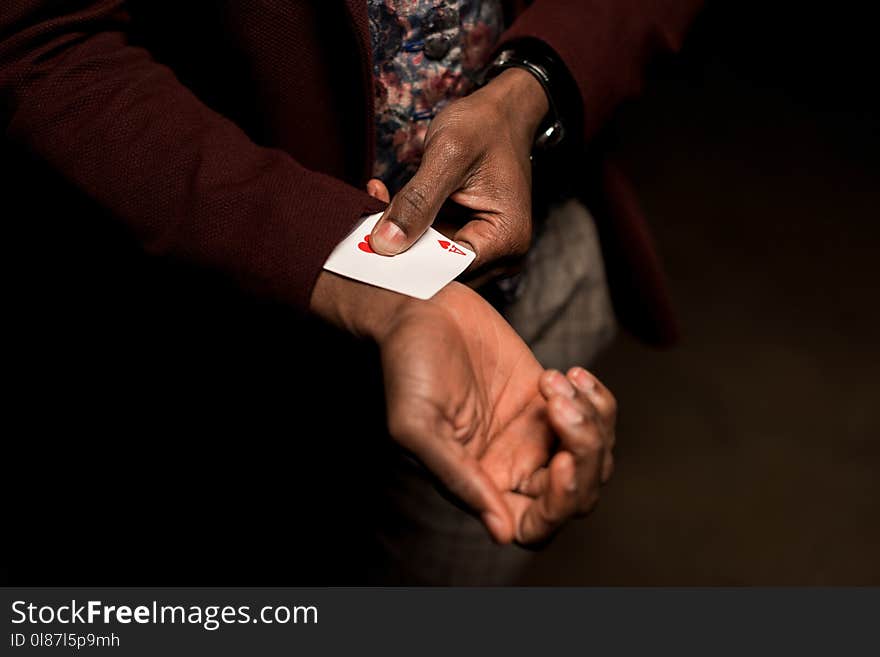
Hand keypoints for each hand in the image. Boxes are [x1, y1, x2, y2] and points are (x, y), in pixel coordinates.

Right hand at [311, 272, 615, 543]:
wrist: (422, 309)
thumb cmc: (407, 365)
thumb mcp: (418, 425)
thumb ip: (458, 478)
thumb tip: (501, 531)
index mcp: (480, 483)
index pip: (536, 526)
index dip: (561, 504)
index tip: (563, 462)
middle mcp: (512, 465)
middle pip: (577, 493)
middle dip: (585, 453)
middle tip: (559, 405)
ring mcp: (535, 432)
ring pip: (594, 455)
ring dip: (592, 419)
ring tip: (557, 382)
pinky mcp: (550, 399)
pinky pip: (597, 416)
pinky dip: (597, 398)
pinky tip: (570, 375)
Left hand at [367, 68, 548, 271]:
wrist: (503, 112)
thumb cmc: (484, 126)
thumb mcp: (448, 156)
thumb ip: (417, 202)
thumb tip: (385, 245)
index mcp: (507, 240)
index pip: (449, 270)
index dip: (409, 262)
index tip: (371, 242)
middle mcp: (502, 254)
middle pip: (439, 270)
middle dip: (401, 248)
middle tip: (366, 216)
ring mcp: (486, 248)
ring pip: (431, 259)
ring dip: (400, 235)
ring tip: (377, 199)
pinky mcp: (468, 239)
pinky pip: (432, 245)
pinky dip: (409, 227)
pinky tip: (388, 201)